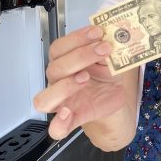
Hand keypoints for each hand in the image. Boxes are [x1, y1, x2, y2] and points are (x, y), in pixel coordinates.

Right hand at [33, 25, 125, 139]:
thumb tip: (113, 34)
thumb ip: (108, 47)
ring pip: (45, 98)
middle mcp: (59, 80)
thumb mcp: (111, 56)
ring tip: (86, 76)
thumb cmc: (107, 73)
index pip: (59, 47)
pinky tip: (68, 112)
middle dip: (80, 55)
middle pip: (55, 68)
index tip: (97, 31)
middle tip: (102, 49)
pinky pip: (56, 128)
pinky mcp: (73, 119)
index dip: (76, 38)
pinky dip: (59, 123)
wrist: (115, 96)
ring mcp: (63, 101)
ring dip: (65, 85)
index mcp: (65, 61)